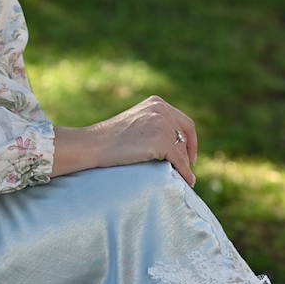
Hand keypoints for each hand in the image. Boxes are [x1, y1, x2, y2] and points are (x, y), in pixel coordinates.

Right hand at [51, 95, 197, 186]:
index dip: (191, 141)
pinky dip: (184, 172)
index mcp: (156, 102)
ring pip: (182, 149)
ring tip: (185, 178)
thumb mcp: (136, 122)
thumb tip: (177, 144)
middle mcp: (160, 109)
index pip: (184, 122)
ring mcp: (160, 124)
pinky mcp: (159, 140)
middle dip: (187, 154)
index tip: (191, 156)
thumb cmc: (110, 138)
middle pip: (185, 136)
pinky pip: (178, 160)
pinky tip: (187, 181)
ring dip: (185, 165)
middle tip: (186, 169)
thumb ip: (155, 125)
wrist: (93, 144)